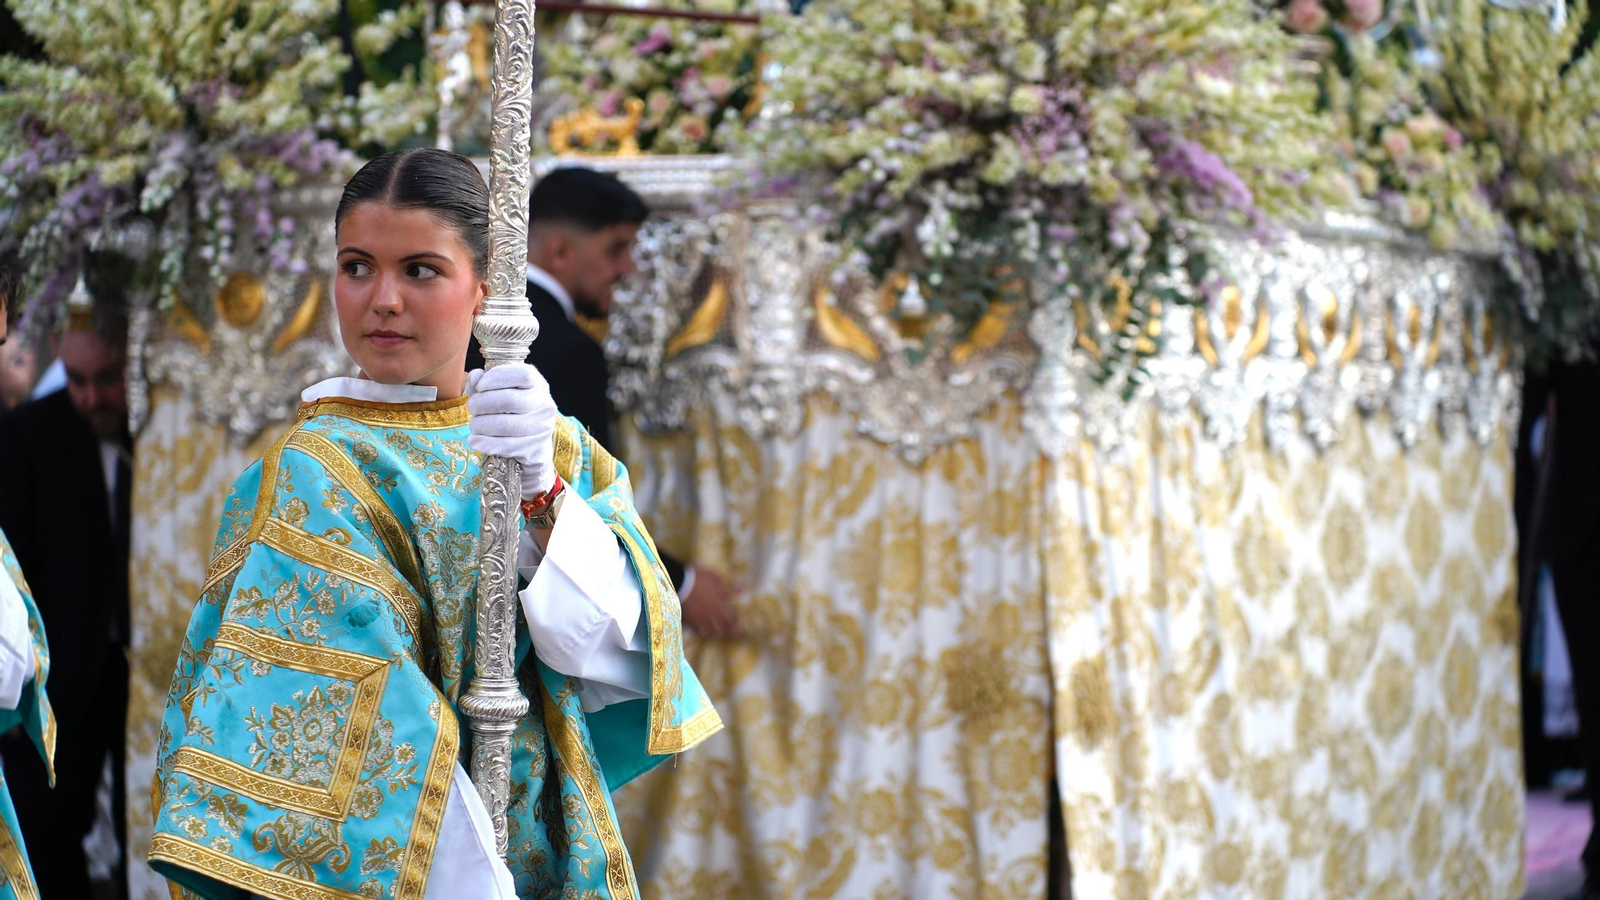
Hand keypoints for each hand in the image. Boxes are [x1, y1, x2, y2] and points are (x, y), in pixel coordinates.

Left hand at [465, 364, 557, 498]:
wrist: (532, 443)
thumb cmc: (511, 410)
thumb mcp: (498, 390)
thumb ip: (483, 381)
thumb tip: (475, 377)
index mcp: (537, 383)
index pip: (522, 375)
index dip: (497, 378)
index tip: (480, 386)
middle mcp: (544, 403)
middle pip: (511, 400)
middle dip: (482, 404)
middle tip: (472, 407)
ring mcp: (542, 427)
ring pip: (507, 425)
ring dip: (482, 425)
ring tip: (474, 425)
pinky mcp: (535, 448)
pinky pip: (507, 446)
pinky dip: (486, 444)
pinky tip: (474, 441)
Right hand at [680, 566, 741, 638]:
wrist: (678, 583)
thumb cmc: (699, 580)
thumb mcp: (717, 580)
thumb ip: (730, 588)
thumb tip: (744, 591)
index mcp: (720, 609)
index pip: (732, 622)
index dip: (736, 623)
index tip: (738, 622)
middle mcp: (711, 618)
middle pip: (722, 631)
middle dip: (727, 630)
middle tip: (728, 627)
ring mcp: (699, 621)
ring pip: (710, 633)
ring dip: (715, 632)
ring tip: (716, 628)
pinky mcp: (688, 621)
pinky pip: (697, 631)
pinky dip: (702, 631)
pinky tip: (703, 627)